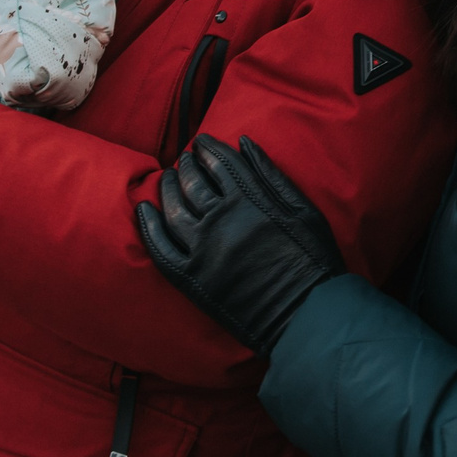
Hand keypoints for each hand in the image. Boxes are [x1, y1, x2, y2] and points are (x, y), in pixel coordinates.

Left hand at [135, 134, 344, 355]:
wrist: (308, 315)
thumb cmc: (313, 260)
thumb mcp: (303, 209)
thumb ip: (271, 173)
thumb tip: (243, 142)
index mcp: (250, 199)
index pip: (219, 162)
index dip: (207, 149)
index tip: (201, 142)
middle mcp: (222, 219)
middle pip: (192, 182)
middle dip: (186, 165)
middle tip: (184, 160)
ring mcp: (203, 249)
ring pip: (173, 209)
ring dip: (167, 188)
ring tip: (166, 179)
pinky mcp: (192, 279)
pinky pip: (160, 248)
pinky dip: (149, 226)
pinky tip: (144, 211)